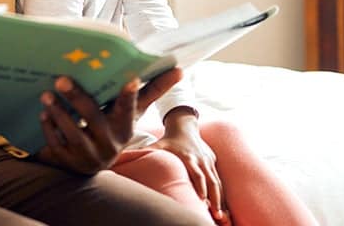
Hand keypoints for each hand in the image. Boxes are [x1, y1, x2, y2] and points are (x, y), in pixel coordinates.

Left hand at [35, 68, 182, 174]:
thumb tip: (180, 69)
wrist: (91, 162)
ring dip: (58, 112)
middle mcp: (110, 142)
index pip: (129, 109)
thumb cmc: (114, 125)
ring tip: (46, 94)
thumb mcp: (132, 112)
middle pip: (93, 117)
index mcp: (125, 127)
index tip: (130, 78)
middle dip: (77, 97)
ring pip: (72, 132)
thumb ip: (153, 90)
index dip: (130, 95)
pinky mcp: (70, 161)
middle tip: (60, 79)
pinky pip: (57, 143)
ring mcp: (89, 154)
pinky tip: (43, 113)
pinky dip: (49, 127)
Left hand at [151, 108, 227, 223]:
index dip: (201, 186)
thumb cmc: (168, 139)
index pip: (197, 173)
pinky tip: (221, 208)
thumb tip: (122, 158)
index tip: (202, 200)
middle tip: (215, 215)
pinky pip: (219, 180)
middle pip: (211, 180)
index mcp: (188, 157)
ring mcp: (208, 161)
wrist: (184, 126)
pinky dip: (221, 194)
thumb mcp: (157, 145)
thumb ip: (143, 152)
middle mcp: (200, 160)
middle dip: (214, 198)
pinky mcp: (213, 162)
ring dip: (220, 199)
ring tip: (220, 216)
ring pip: (217, 182)